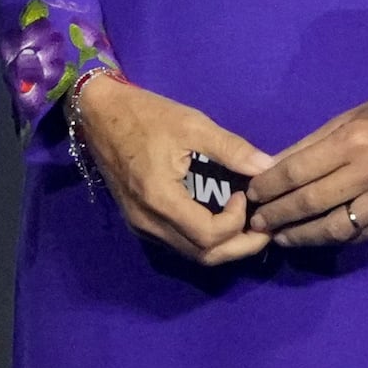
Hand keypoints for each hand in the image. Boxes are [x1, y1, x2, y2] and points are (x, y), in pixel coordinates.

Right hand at [69, 74, 276, 267]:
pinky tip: (220, 220)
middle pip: (203, 255)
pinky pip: (178, 243)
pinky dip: (204, 240)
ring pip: (191, 254)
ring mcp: (141, 225)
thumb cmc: (145, 114)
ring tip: (247, 225)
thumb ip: (232, 148)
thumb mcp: (192, 124)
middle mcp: (148, 221)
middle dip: (239, 247)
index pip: (209, 235)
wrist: (99, 112)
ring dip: (223, 246)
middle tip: (265, 227)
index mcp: (160, 198)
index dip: (237, 222)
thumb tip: (268, 167)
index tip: (244, 194)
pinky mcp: (139, 221)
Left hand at [243, 83, 367, 249]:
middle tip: (257, 222)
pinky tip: (315, 238)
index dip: (269, 187)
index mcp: (354, 140)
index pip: (297, 171)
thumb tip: (272, 167)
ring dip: (301, 237)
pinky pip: (360, 236)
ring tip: (281, 237)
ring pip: (334, 229)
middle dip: (277, 215)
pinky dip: (333, 239)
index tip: (251, 194)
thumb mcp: (350, 116)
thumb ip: (311, 145)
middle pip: (311, 203)